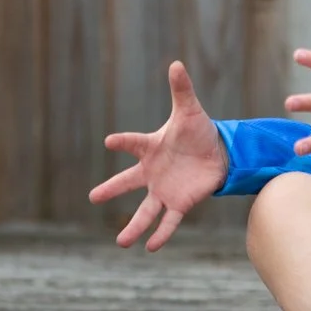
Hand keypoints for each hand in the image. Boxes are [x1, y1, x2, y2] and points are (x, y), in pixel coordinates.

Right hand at [89, 61, 227, 251]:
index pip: (133, 143)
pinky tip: (151, 247)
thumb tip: (176, 63)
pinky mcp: (180, 203)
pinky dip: (161, 234)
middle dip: (111, 190)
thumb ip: (181, 89)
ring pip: (145, 210)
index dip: (123, 142)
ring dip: (134, 226)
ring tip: (121, 242)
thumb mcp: (190, 111)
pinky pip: (169, 221)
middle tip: (93, 197)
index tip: (111, 142)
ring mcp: (164, 190)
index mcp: (151, 148)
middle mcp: (152, 172)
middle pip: (128, 183)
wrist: (217, 154)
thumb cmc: (197, 132)